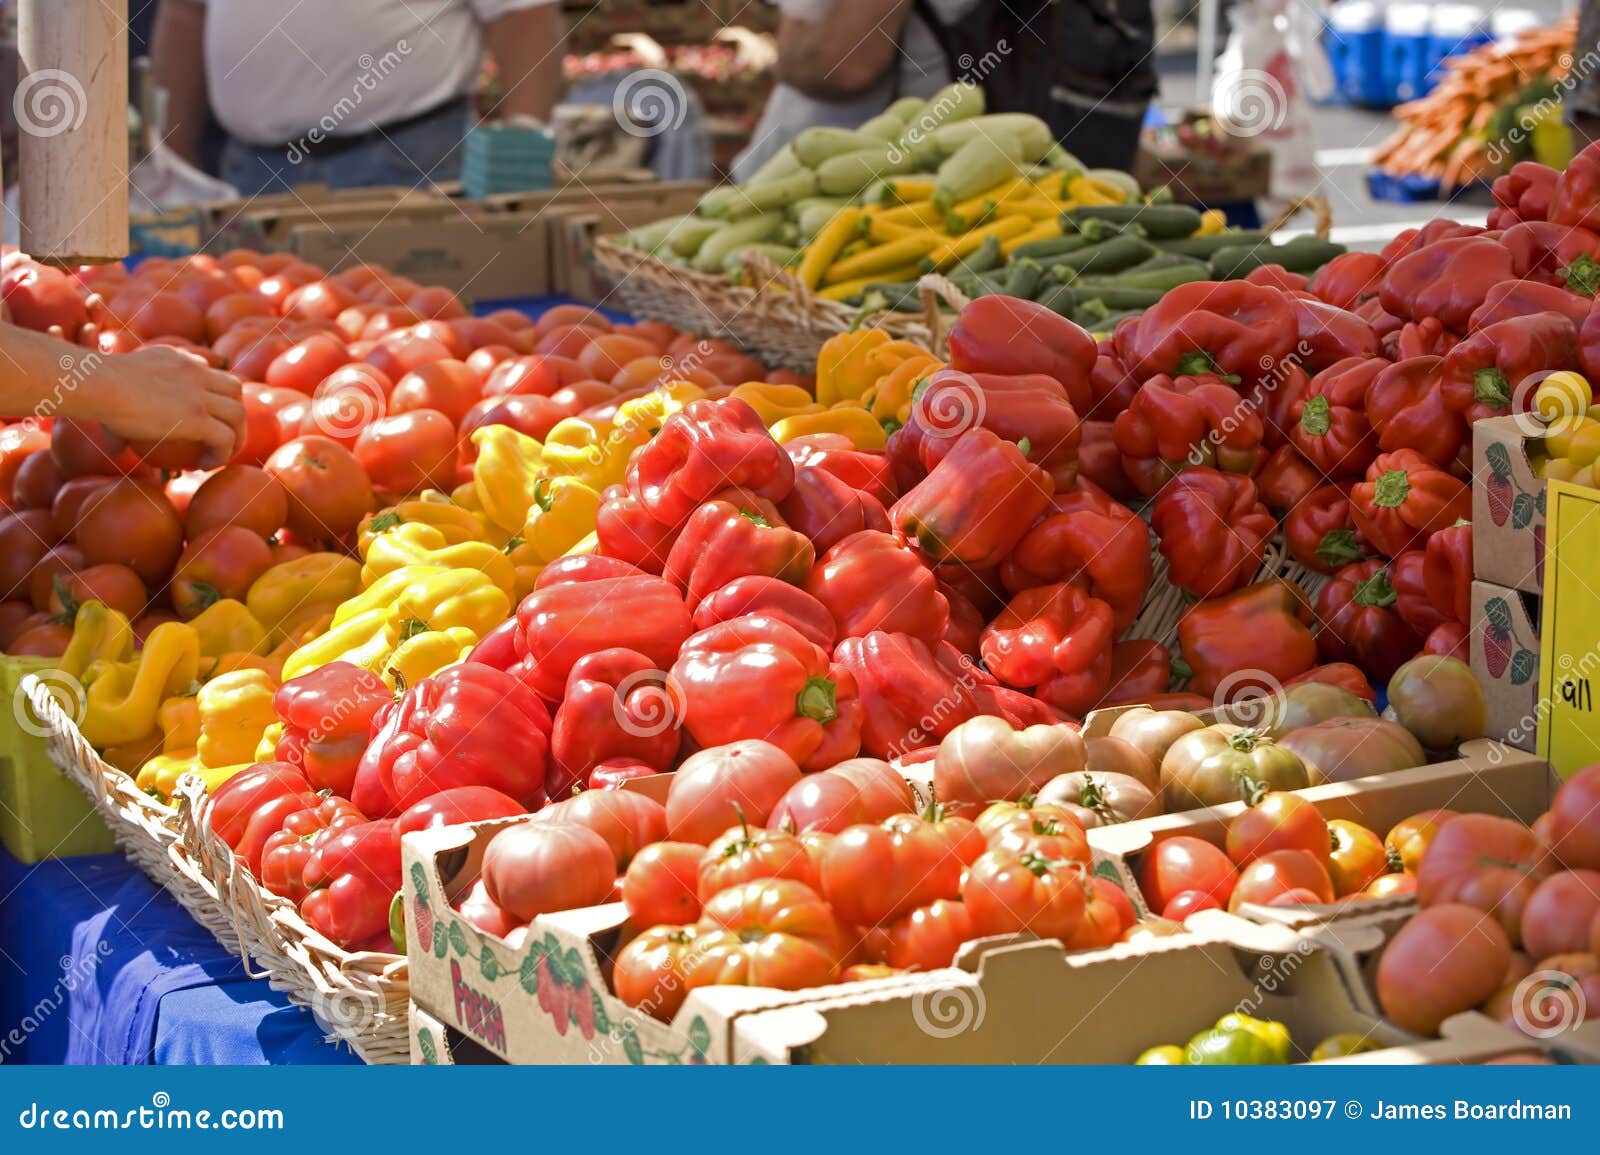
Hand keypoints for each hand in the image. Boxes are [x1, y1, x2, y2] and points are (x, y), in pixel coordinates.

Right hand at [76, 345, 245, 467]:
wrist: (97, 384)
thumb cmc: (93, 390)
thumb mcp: (114, 394)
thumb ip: (121, 418)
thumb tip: (116, 450)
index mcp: (177, 359)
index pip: (208, 370)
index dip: (214, 393)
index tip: (207, 413)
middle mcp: (195, 371)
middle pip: (234, 388)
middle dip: (236, 412)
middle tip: (225, 436)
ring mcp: (200, 393)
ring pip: (238, 413)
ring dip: (237, 436)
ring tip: (224, 455)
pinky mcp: (198, 415)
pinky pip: (225, 438)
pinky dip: (223, 453)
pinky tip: (206, 465)